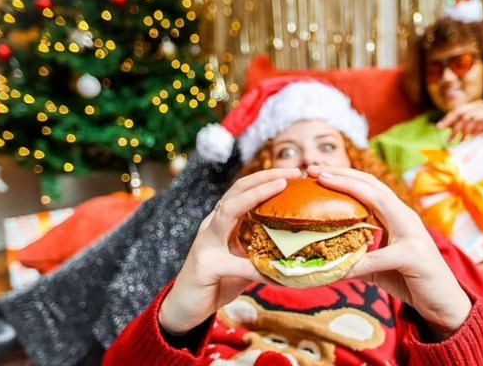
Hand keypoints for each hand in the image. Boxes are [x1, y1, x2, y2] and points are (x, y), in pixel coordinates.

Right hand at [159, 168, 301, 334]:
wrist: (184, 309)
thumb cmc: (218, 283)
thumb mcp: (243, 262)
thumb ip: (262, 251)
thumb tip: (298, 250)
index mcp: (222, 222)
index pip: (243, 190)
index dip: (266, 177)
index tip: (294, 172)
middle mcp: (212, 226)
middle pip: (237, 190)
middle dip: (265, 177)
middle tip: (293, 172)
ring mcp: (205, 243)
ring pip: (229, 211)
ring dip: (256, 196)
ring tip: (281, 188)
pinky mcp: (204, 266)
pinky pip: (236, 264)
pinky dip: (258, 269)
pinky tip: (279, 275)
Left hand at [308, 166, 471, 338]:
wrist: (444, 304)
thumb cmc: (411, 280)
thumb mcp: (378, 266)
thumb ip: (357, 257)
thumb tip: (323, 261)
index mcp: (397, 216)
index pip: (369, 187)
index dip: (344, 176)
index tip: (316, 171)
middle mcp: (406, 217)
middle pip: (372, 185)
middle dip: (342, 173)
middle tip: (312, 168)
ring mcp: (412, 234)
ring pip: (380, 202)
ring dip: (349, 189)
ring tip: (323, 183)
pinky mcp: (414, 256)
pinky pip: (379, 257)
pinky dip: (357, 262)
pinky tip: (337, 267)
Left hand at [437, 100, 482, 161]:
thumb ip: (470, 133)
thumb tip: (452, 137)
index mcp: (482, 111)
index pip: (462, 110)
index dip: (449, 117)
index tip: (438, 128)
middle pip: (466, 109)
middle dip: (454, 121)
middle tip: (446, 134)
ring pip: (477, 113)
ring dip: (466, 125)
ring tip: (461, 137)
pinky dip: (480, 125)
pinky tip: (473, 134)